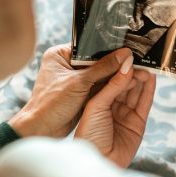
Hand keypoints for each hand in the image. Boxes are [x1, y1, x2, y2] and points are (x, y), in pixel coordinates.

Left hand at [9, 44, 132, 137]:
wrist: (41, 130)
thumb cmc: (52, 104)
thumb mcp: (80, 83)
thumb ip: (103, 68)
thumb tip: (125, 55)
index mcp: (60, 54)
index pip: (89, 46)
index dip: (108, 48)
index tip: (126, 48)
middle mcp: (66, 64)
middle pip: (96, 60)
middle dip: (112, 63)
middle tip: (134, 60)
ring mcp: (73, 79)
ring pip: (98, 74)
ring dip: (112, 76)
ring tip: (134, 71)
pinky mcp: (79, 92)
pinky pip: (97, 86)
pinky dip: (108, 87)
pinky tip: (124, 84)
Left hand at [75, 61, 156, 167]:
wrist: (95, 162)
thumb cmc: (88, 134)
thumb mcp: (96, 104)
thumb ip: (112, 83)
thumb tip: (127, 63)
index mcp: (93, 98)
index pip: (106, 75)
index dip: (115, 64)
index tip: (125, 51)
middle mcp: (107, 104)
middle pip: (122, 81)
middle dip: (130, 69)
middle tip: (139, 56)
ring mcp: (122, 113)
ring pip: (133, 90)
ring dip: (140, 78)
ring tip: (147, 65)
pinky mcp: (136, 123)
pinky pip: (143, 102)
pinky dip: (148, 90)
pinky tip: (151, 78)